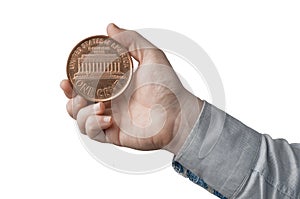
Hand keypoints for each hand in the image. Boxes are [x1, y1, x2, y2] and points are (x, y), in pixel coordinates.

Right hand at [60, 23, 202, 154]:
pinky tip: (107, 118)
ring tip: (100, 105)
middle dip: (71, 98)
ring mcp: (110, 119)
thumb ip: (131, 40)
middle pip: (76, 103)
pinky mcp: (114, 135)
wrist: (179, 114)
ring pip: (79, 118)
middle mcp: (109, 102)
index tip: (67, 78)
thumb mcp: (151, 56)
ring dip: (82, 112)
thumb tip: (110, 28)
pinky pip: (92, 133)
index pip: (85, 85)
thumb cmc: (168, 86)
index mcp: (113, 86)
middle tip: (76, 92)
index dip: (72, 83)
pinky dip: (93, 125)